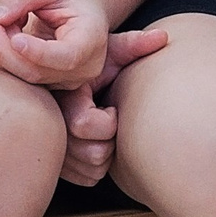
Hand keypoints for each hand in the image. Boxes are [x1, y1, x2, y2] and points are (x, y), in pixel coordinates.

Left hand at [0, 0, 114, 90]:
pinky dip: (9, 58)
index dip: (38, 53)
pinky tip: (10, 36)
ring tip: (3, 24)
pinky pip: (22, 78)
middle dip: (6, 48)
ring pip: (25, 76)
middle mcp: (86, 66)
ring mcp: (71, 80)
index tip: (15, 38)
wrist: (88, 5)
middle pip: (37, 71)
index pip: (67, 56)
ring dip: (4, 51)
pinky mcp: (54, 84)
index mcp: (93, 38)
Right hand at [54, 29, 171, 187]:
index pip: (85, 125)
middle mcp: (52, 126)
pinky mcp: (56, 163)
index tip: (112, 107)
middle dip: (112, 139)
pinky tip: (99, 144)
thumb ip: (132, 44)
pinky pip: (86, 179)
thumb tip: (163, 37)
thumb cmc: (93, 62)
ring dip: (107, 154)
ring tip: (105, 131)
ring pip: (92, 171)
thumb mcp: (109, 50)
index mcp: (63, 98)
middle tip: (111, 119)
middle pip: (93, 154)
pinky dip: (99, 167)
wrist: (68, 75)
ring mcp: (52, 147)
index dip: (108, 121)